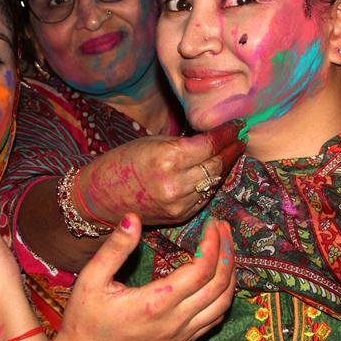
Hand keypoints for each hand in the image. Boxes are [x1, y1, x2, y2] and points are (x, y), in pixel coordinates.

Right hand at [51, 213, 235, 340]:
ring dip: (230, 275)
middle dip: (227, 252)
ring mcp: (180, 336)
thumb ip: (115, 248)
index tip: (211, 223)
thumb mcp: (90, 280)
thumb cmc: (83, 322)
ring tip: (227, 250)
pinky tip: (219, 281)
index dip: (212, 243)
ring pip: (223, 305)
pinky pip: (214, 320)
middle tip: (223, 228)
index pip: (201, 269)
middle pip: (219, 284)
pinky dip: (223, 297)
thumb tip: (133, 218)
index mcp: (156, 303)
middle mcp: (175, 322)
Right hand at [78, 119, 244, 225]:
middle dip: (230, 150)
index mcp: (167, 159)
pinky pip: (204, 196)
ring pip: (213, 182)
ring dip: (224, 166)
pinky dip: (211, 183)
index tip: (238, 125)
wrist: (100, 198)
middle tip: (240, 137)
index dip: (226, 134)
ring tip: (231, 152)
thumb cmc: (121, 163)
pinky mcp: (180, 216)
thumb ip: (183, 142)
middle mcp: (176, 184)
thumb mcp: (151, 142)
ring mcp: (179, 203)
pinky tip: (214, 171)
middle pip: (216, 164)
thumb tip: (212, 137)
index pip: (210, 145)